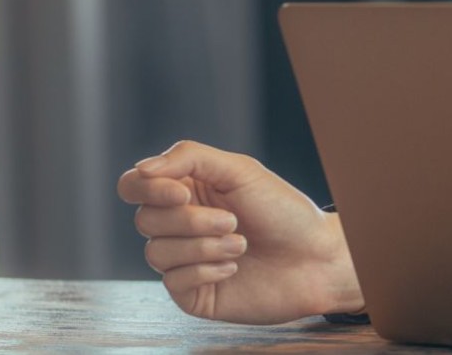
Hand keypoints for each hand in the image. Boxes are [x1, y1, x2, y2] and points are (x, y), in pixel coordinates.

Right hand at [117, 140, 364, 323]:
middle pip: (145, 219)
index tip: (183, 194)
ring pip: (156, 252)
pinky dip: (206, 270)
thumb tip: (141, 169)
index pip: (134, 186)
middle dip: (191, 221)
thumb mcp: (239, 170)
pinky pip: (173, 282)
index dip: (148, 189)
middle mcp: (179, 225)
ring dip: (203, 246)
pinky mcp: (193, 293)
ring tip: (241, 245)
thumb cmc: (283, 211)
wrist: (316, 258)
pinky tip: (234, 267)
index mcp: (185, 190)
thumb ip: (189, 158)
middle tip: (233, 221)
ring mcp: (183, 260)